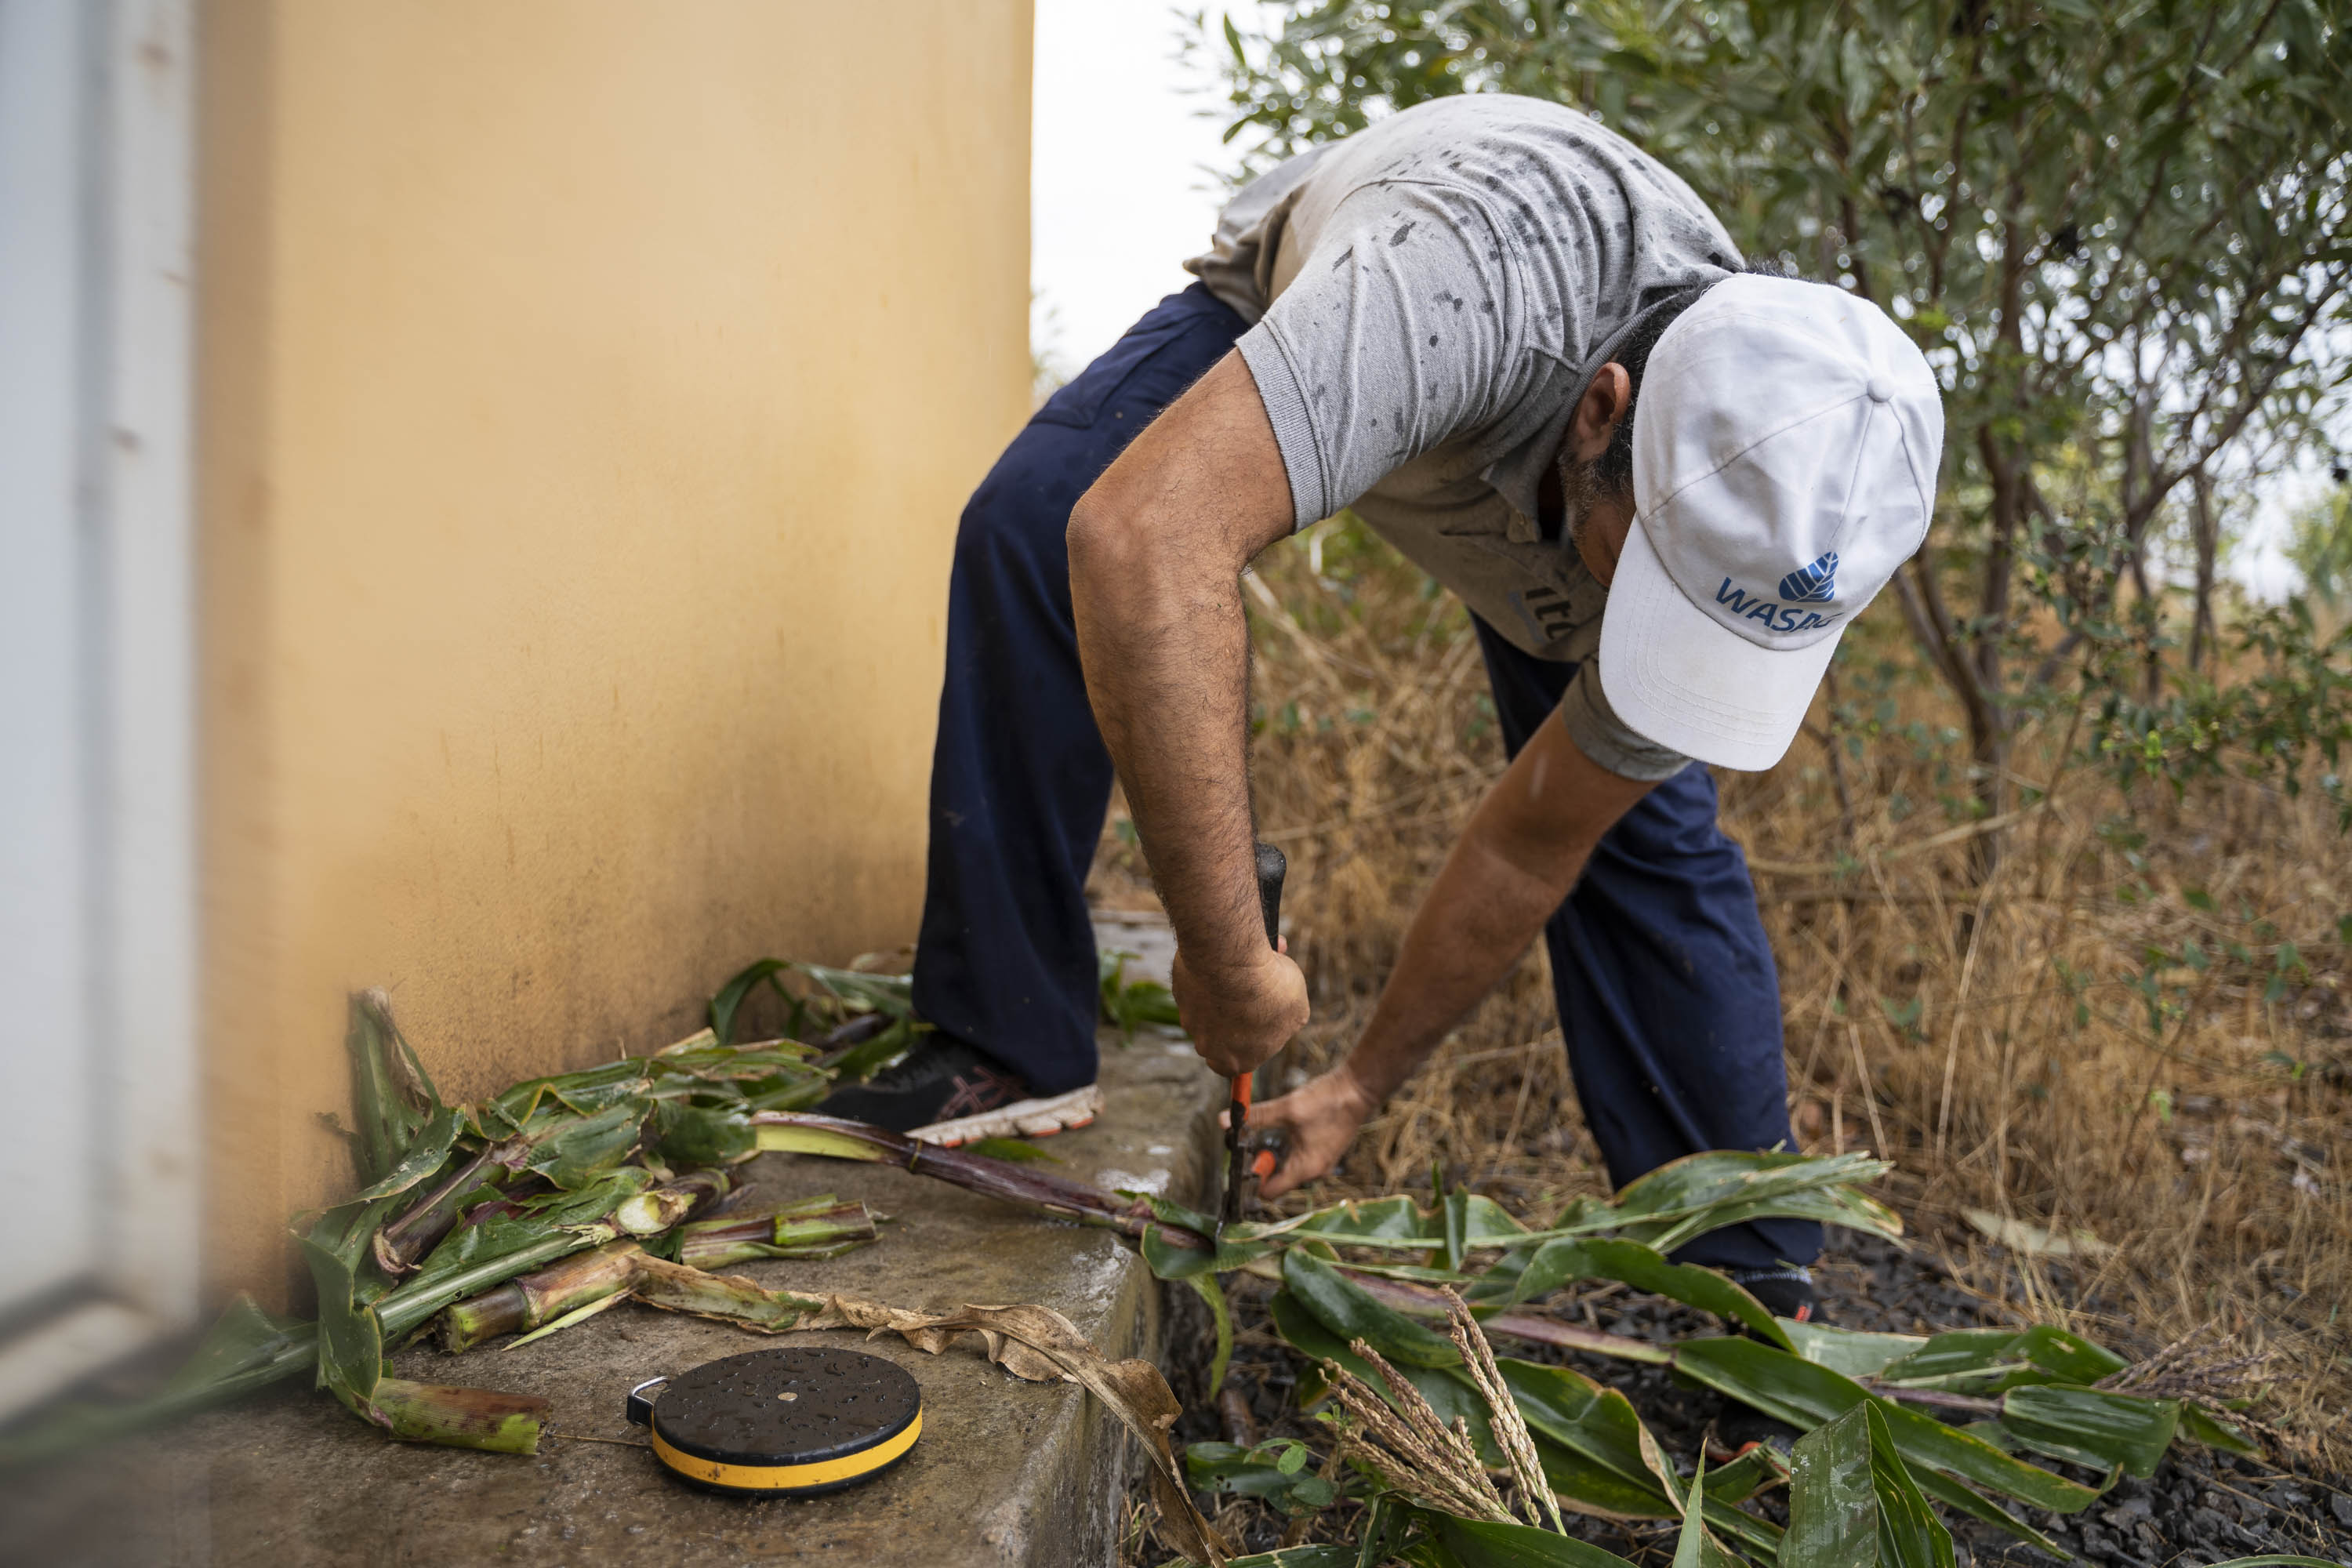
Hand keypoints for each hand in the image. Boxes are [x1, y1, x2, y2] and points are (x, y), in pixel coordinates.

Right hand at [1172, 942, 1308, 1077]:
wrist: (1230, 959)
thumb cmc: (1268, 988)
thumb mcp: (1297, 1009)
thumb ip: (1289, 1021)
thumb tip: (1285, 1015)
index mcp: (1237, 1060)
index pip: (1236, 1067)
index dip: (1248, 1048)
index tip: (1258, 1030)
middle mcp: (1209, 1046)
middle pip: (1222, 1037)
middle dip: (1238, 1016)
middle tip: (1257, 994)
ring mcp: (1191, 1019)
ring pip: (1210, 1008)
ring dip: (1226, 992)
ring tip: (1247, 970)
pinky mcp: (1180, 992)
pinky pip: (1199, 986)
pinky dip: (1211, 975)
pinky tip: (1226, 960)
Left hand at [1241, 1065, 1378, 1198]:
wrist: (1359, 1088)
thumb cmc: (1328, 1101)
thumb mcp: (1288, 1109)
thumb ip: (1257, 1116)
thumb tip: (1223, 1121)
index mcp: (1306, 1169)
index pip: (1270, 1191)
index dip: (1250, 1181)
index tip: (1237, 1162)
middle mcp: (1313, 1171)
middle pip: (1276, 1180)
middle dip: (1258, 1164)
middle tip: (1242, 1144)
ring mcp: (1319, 1161)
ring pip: (1285, 1168)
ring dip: (1270, 1155)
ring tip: (1255, 1136)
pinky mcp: (1321, 1150)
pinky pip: (1296, 1158)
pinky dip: (1283, 1149)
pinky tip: (1275, 1131)